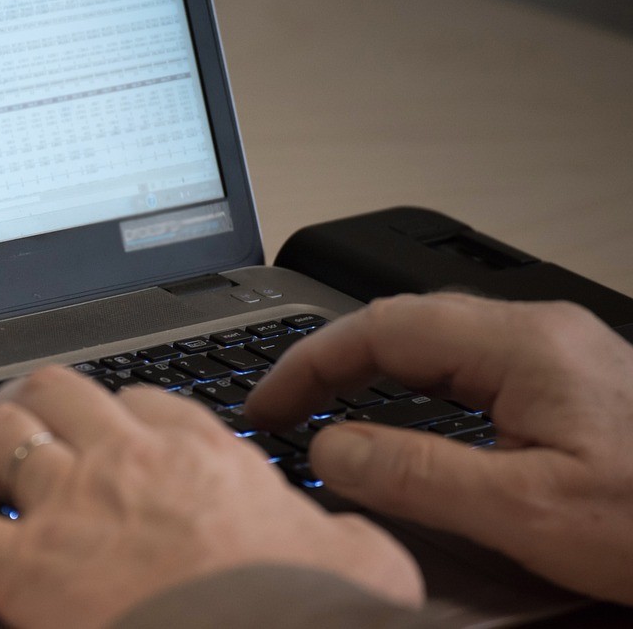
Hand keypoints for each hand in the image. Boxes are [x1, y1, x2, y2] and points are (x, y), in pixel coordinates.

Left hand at [0, 365, 421, 628]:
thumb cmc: (317, 611)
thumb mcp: (360, 560)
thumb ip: (339, 533)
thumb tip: (349, 541)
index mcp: (202, 455)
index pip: (147, 404)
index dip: (117, 411)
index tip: (106, 424)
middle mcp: (127, 461)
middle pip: (59, 393)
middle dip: (21, 392)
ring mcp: (69, 505)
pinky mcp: (24, 567)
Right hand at [247, 293, 632, 605]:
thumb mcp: (528, 511)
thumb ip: (417, 473)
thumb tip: (330, 447)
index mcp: (521, 345)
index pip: (380, 329)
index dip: (309, 365)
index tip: (268, 406)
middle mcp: (535, 331)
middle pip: (398, 321)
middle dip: (327, 361)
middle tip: (279, 408)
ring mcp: (552, 349)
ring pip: (429, 337)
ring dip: (364, 368)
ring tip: (317, 407)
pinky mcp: (563, 377)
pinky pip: (462, 360)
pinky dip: (407, 381)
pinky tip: (393, 410)